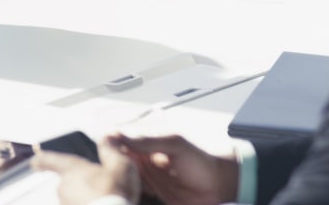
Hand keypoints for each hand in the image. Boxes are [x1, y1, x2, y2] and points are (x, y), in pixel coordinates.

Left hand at [33, 136, 138, 204]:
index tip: (34, 162)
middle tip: (100, 188)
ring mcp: (65, 204)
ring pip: (72, 199)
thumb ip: (111, 151)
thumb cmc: (114, 195)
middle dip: (80, 185)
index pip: (50, 160)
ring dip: (84, 199)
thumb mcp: (121, 166)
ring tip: (104, 201)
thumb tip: (106, 139)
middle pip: (68, 183)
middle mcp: (64, 188)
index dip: (42, 160)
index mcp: (73, 170)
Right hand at [110, 134, 237, 204]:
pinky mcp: (150, 193)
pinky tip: (128, 194)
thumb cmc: (201, 161)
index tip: (107, 155)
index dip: (108, 145)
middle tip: (111, 175)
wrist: (220, 186)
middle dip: (109, 166)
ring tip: (118, 187)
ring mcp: (145, 177)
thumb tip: (121, 135)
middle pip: (114, 160)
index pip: (116, 139)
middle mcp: (141, 158)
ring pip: (120, 177)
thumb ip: (149, 141)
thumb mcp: (175, 145)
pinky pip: (132, 191)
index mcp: (144, 142)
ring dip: (117, 181)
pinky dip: (127, 192)